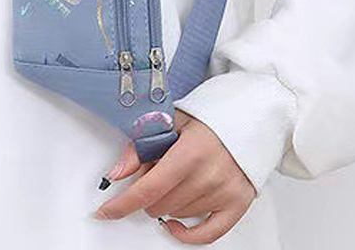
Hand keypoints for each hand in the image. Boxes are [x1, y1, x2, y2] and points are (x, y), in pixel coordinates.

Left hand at [94, 109, 255, 244]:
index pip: (149, 188)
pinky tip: (174, 224)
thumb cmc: (208, 119)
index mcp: (190, 152)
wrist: (247, 119)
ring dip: (167, 203)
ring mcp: (224, 192)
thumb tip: (117, 173)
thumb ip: (140, 147)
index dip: (122, 203)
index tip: (106, 211)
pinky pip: (207, 235)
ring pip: (177, 215)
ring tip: (176, 177)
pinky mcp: (237, 204)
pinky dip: (186, 234)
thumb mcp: (170, 122)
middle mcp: (208, 175)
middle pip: (159, 204)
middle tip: (157, 170)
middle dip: (148, 192)